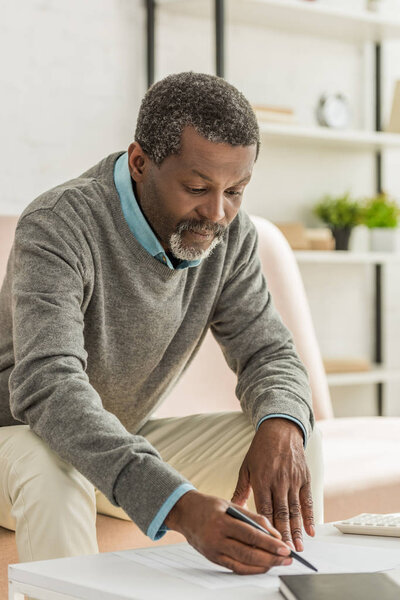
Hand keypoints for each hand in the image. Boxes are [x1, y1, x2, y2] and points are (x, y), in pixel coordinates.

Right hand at [165, 490, 291, 574]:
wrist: (184, 513)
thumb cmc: (208, 506)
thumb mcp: (229, 504)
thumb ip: (251, 517)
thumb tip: (273, 532)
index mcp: (222, 522)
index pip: (250, 535)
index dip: (269, 543)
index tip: (285, 547)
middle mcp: (217, 539)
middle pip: (248, 553)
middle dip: (271, 558)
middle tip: (287, 559)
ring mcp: (214, 552)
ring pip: (243, 564)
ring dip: (264, 566)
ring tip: (278, 563)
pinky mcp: (213, 559)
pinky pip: (235, 568)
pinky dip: (251, 569)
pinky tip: (263, 566)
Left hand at [231, 418, 313, 551]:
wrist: (280, 430)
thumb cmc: (260, 449)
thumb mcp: (246, 467)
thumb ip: (241, 490)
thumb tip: (232, 508)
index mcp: (262, 479)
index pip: (264, 509)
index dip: (267, 528)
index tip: (267, 544)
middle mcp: (279, 481)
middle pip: (282, 513)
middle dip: (284, 535)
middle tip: (286, 553)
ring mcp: (293, 480)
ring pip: (296, 510)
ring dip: (298, 530)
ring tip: (299, 547)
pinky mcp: (305, 477)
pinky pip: (308, 500)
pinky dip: (310, 516)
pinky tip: (311, 530)